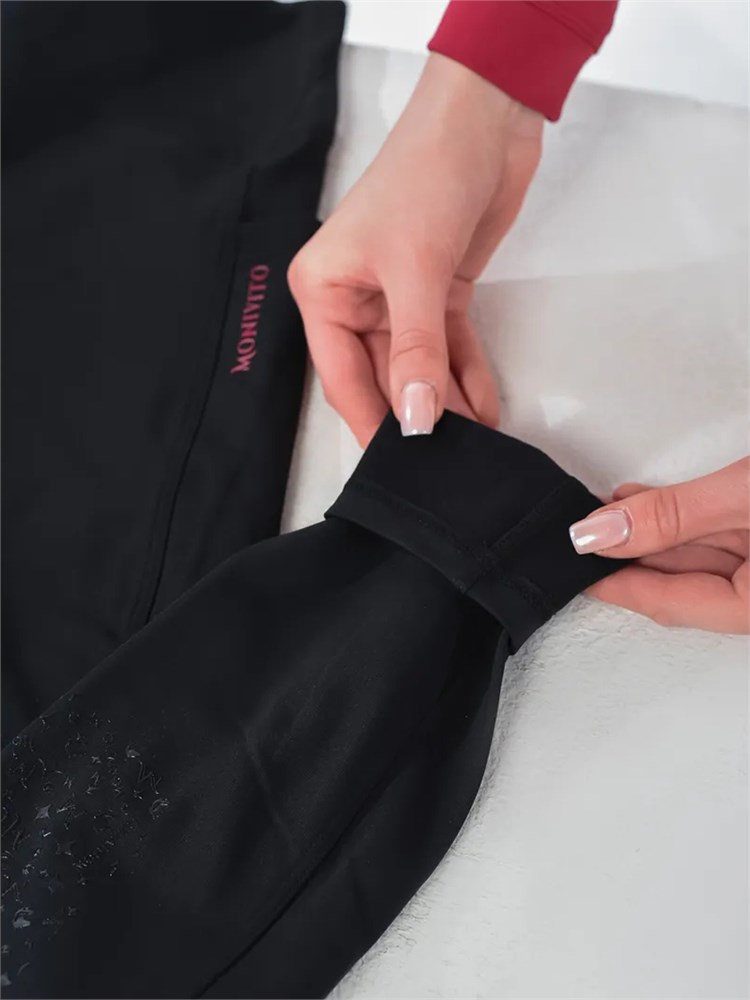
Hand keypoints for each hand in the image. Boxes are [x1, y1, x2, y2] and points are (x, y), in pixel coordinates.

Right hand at [288, 53, 542, 446]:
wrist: (485, 118)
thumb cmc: (425, 176)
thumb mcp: (413, 270)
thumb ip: (415, 350)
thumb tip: (416, 421)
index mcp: (323, 291)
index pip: (344, 377)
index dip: (372, 423)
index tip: (396, 469)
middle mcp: (355, 298)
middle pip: (384, 377)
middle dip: (416, 417)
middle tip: (445, 464)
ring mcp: (400, 297)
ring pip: (420, 366)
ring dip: (446, 402)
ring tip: (473, 446)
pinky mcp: (440, 290)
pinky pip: (450, 346)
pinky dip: (467, 374)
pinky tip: (484, 410)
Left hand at [569, 458, 748, 632]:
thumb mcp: (744, 494)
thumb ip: (676, 516)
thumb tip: (610, 531)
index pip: (669, 604)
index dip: (615, 582)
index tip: (577, 561)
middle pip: (681, 584)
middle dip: (629, 553)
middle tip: (585, 528)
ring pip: (699, 560)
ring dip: (650, 532)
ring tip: (608, 509)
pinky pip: (721, 541)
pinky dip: (682, 522)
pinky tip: (645, 503)